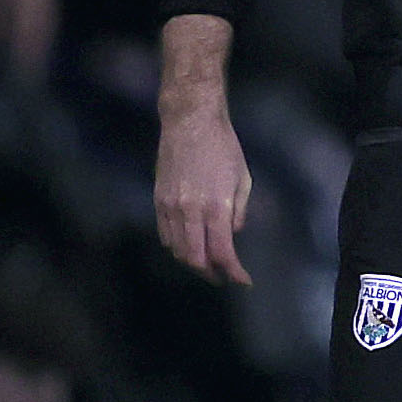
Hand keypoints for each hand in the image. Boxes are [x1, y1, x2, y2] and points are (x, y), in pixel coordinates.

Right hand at [154, 102, 252, 284]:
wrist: (190, 121)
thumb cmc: (223, 146)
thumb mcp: (243, 176)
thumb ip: (239, 210)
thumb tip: (232, 234)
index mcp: (216, 205)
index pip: (222, 252)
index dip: (233, 272)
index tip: (243, 280)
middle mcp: (191, 211)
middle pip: (195, 259)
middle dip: (210, 273)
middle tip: (222, 277)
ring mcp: (171, 207)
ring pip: (177, 250)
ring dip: (192, 262)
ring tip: (206, 264)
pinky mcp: (158, 200)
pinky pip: (165, 234)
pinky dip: (176, 246)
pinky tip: (187, 246)